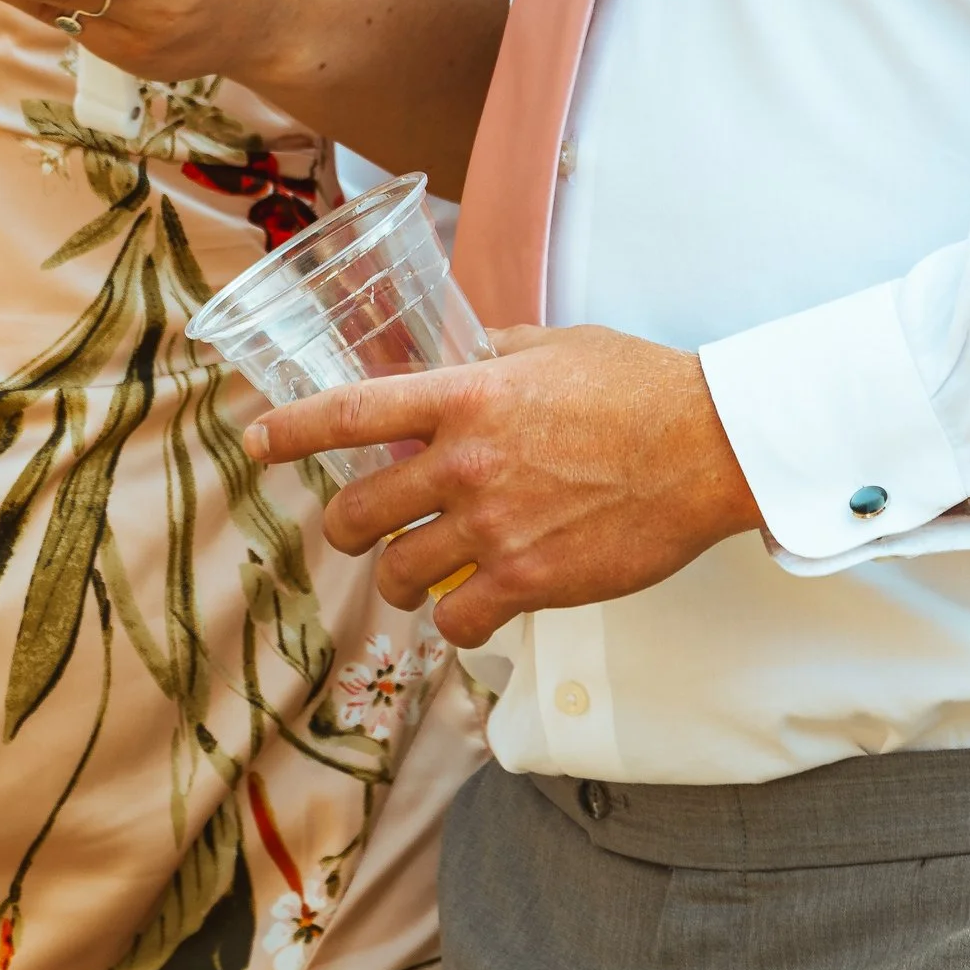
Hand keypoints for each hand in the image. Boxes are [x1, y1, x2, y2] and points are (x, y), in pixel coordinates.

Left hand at [244, 323, 764, 648]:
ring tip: (418, 575)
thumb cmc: (642, 387)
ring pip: (399, 574)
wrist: (709, 447)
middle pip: (356, 513)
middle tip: (357, 531)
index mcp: (465, 396)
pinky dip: (456, 623)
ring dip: (400, 578)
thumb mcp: (556, 345)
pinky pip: (457, 623)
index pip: (351, 412)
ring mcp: (493, 527)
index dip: (293, 429)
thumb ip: (495, 352)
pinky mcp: (529, 581)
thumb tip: (463, 349)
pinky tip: (471, 612)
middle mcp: (465, 463)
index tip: (261, 440)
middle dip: (345, 527)